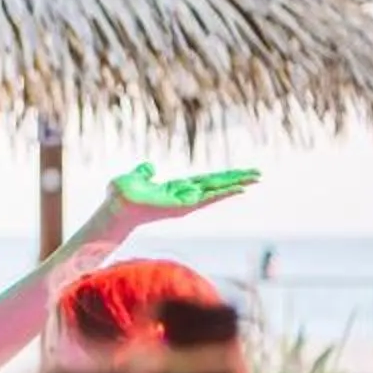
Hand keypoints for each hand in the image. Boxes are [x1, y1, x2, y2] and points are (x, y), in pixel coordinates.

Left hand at [91, 163, 259, 241]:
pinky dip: (225, 192)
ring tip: (256, 178)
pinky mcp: (184, 205)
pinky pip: (208, 196)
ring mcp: (186, 202)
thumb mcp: (136, 177)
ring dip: (237, 183)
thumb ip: (144, 173)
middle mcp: (184, 196)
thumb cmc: (121, 195)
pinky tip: (240, 187)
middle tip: (258, 174)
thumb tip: (149, 167)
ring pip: (217, 190)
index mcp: (176, 189)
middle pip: (216, 185)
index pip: (203, 181)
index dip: (221, 177)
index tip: (238, 175)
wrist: (115, 205)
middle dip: (236, 179)